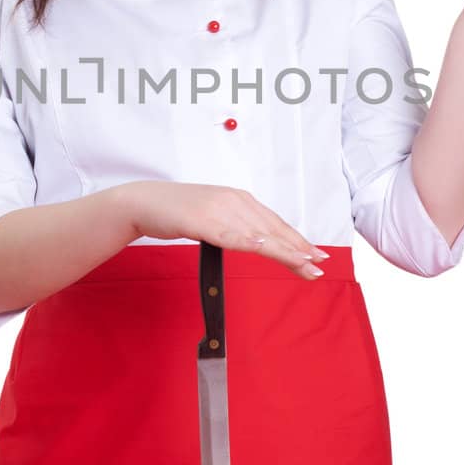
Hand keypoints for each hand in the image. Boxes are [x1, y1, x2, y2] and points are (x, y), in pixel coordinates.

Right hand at [119, 181, 328, 279]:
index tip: (315, 254)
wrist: (143, 202)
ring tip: (305, 266)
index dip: (296, 239)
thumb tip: (255, 241)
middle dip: (298, 248)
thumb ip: (234, 225)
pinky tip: (267, 251)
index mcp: (238, 198)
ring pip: (259, 234)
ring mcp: (219, 210)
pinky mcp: (203, 221)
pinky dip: (251, 243)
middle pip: (272, 229)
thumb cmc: (176, 211)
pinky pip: (232, 235)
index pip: (274, 222)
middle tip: (320, 265)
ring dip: (284, 251)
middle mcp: (234, 200)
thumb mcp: (212, 215)